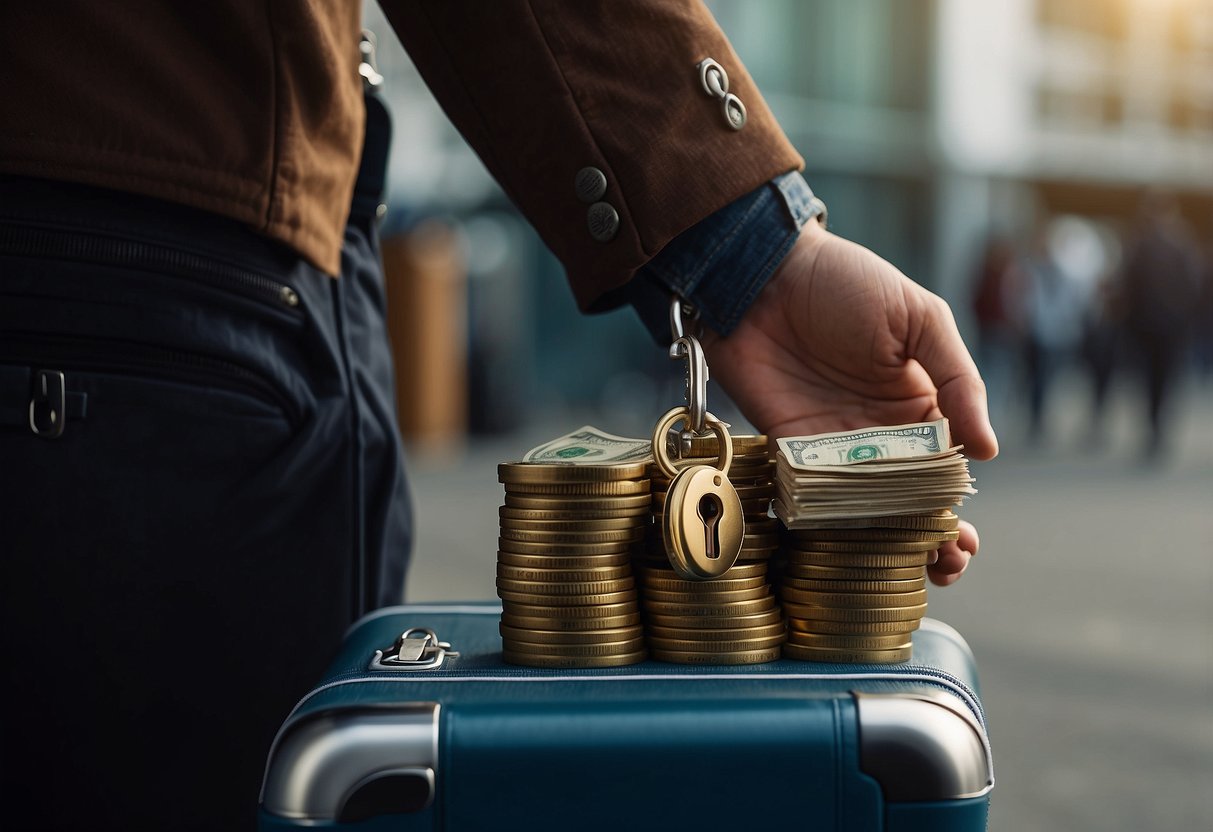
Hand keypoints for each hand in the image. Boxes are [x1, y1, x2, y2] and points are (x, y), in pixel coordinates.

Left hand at [702, 221, 998, 585]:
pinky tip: (853, 546)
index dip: (956, 506)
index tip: (966, 540)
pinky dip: (832, 522)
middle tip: (944, 566)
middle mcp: (876, 430)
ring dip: (886, 541)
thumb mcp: (919, 317)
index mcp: (917, 400)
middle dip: (927, 537)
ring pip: (863, 506)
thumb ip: (956, 379)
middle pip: (906, 497)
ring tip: (911, 569)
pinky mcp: (786, 446)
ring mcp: (831, 441)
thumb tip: (988, 449)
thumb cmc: (845, 280)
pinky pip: (812, 493)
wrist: (763, 270)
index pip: (944, 466)